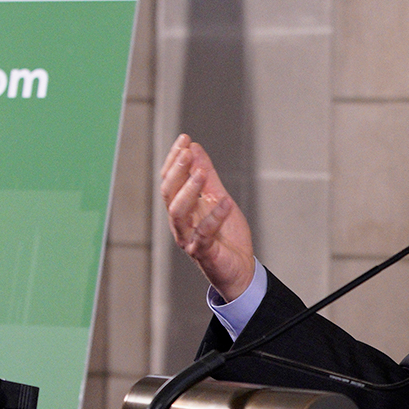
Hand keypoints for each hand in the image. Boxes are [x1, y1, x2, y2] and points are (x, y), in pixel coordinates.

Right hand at [160, 134, 255, 301]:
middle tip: (187, 152)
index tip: (184, 139)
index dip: (174, 159)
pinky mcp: (203, 253)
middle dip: (177, 171)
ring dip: (189, 191)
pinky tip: (226, 202)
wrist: (240, 270)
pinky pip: (204, 234)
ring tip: (201, 173)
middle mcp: (179, 223)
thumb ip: (208, 176)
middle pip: (169, 194)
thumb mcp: (219, 198)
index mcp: (181, 208)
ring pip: (178, 213)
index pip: (169, 180)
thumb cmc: (226, 235)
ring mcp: (188, 238)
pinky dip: (215, 217)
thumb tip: (194, 148)